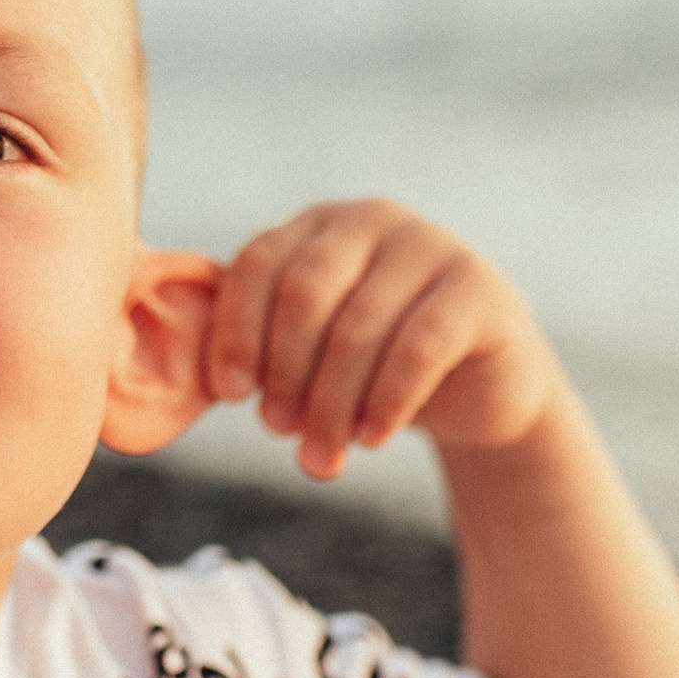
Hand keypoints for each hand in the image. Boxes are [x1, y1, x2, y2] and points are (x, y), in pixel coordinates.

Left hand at [204, 199, 560, 480]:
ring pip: (358, 328)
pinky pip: (419, 346)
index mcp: (319, 225)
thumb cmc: (374, 370)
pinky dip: (386, 401)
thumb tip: (199, 382)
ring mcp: (432, 246)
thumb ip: (261, 348)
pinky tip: (370, 440)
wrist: (479, 390)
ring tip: (319, 458)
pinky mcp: (479, 288)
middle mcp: (373, 220)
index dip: (236, 330)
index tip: (231, 395)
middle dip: (284, 371)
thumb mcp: (312, 353)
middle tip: (276, 430)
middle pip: (303, 292)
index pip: (259, 262)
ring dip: (330, 404)